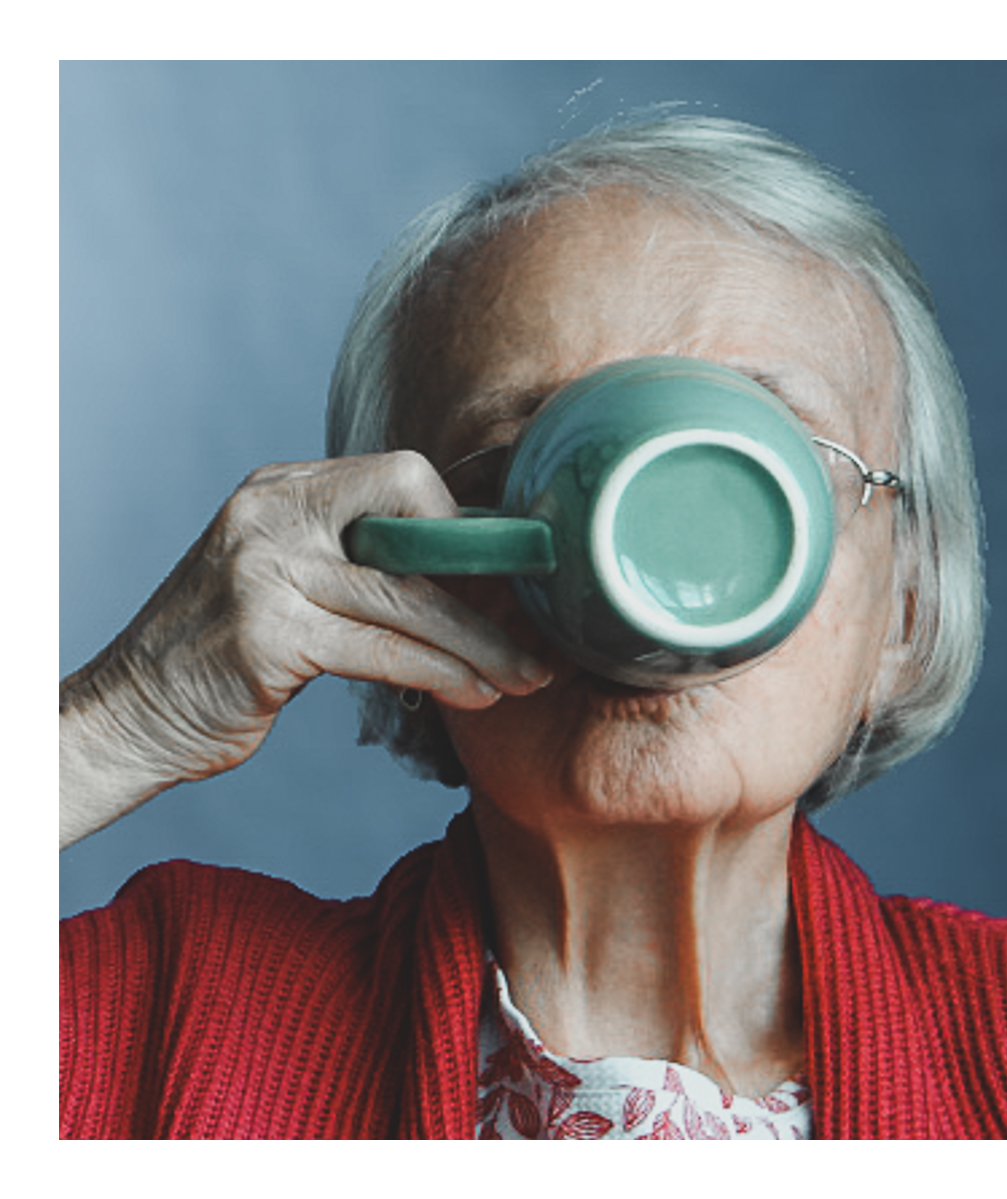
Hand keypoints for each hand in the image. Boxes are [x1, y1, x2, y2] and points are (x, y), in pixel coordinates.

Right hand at [62, 452, 556, 845]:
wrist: (129, 714)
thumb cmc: (225, 655)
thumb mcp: (285, 580)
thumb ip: (356, 556)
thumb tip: (471, 555)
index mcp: (281, 490)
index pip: (402, 475)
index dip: (462, 525)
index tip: (502, 574)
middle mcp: (269, 514)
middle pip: (416, 531)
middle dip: (490, 586)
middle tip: (539, 633)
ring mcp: (262, 570)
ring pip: (411, 601)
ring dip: (482, 645)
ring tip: (525, 678)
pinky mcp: (266, 633)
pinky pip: (386, 651)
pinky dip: (443, 675)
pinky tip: (476, 696)